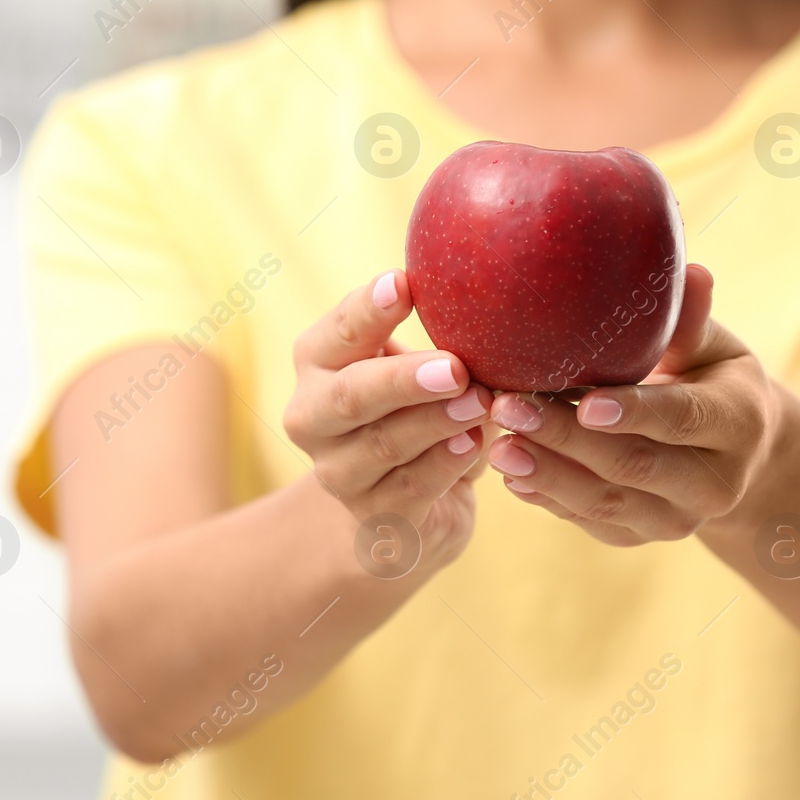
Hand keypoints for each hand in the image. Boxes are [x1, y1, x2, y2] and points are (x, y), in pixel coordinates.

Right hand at [283, 270, 491, 567]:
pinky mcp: (374, 517)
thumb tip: (485, 292)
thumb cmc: (412, 410)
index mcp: (318, 363)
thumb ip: (430, 334)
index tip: (403, 282)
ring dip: (436, 422)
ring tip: (482, 403)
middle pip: (350, 396)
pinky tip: (475, 445)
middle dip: (403, 379)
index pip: (337, 332)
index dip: (367, 309)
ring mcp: (339, 473)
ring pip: (385, 444)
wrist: (398, 506)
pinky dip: (445, 464)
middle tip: (456, 368)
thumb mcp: (411, 366)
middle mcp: (313, 418)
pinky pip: (411, 488)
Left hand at [486, 265, 777, 545]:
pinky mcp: (640, 537)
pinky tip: (512, 475)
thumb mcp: (714, 348)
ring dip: (548, 474)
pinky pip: (590, 523)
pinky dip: (549, 499)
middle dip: (566, 439)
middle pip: (633, 465)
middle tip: (510, 407)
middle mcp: (714, 484)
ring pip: (606, 504)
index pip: (681, 420)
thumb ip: (692, 321)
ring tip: (498, 444)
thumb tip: (690, 270)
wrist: (738, 455)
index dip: (634, 413)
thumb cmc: (713, 378)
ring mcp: (676, 519)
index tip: (585, 401)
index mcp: (737, 425)